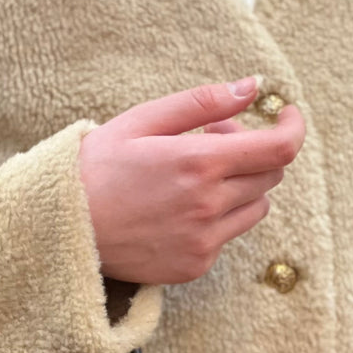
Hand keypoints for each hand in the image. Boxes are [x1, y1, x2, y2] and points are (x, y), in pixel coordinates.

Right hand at [78, 78, 305, 284]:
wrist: (59, 228)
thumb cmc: (95, 168)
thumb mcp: (142, 121)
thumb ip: (202, 102)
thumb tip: (252, 86)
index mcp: (198, 164)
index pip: (280, 148)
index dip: (293, 128)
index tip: (287, 116)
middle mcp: (208, 206)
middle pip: (269, 175)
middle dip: (251, 151)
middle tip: (210, 139)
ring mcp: (203, 241)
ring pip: (255, 207)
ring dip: (239, 186)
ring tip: (194, 176)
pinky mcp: (195, 266)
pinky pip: (228, 236)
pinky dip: (217, 217)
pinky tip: (178, 209)